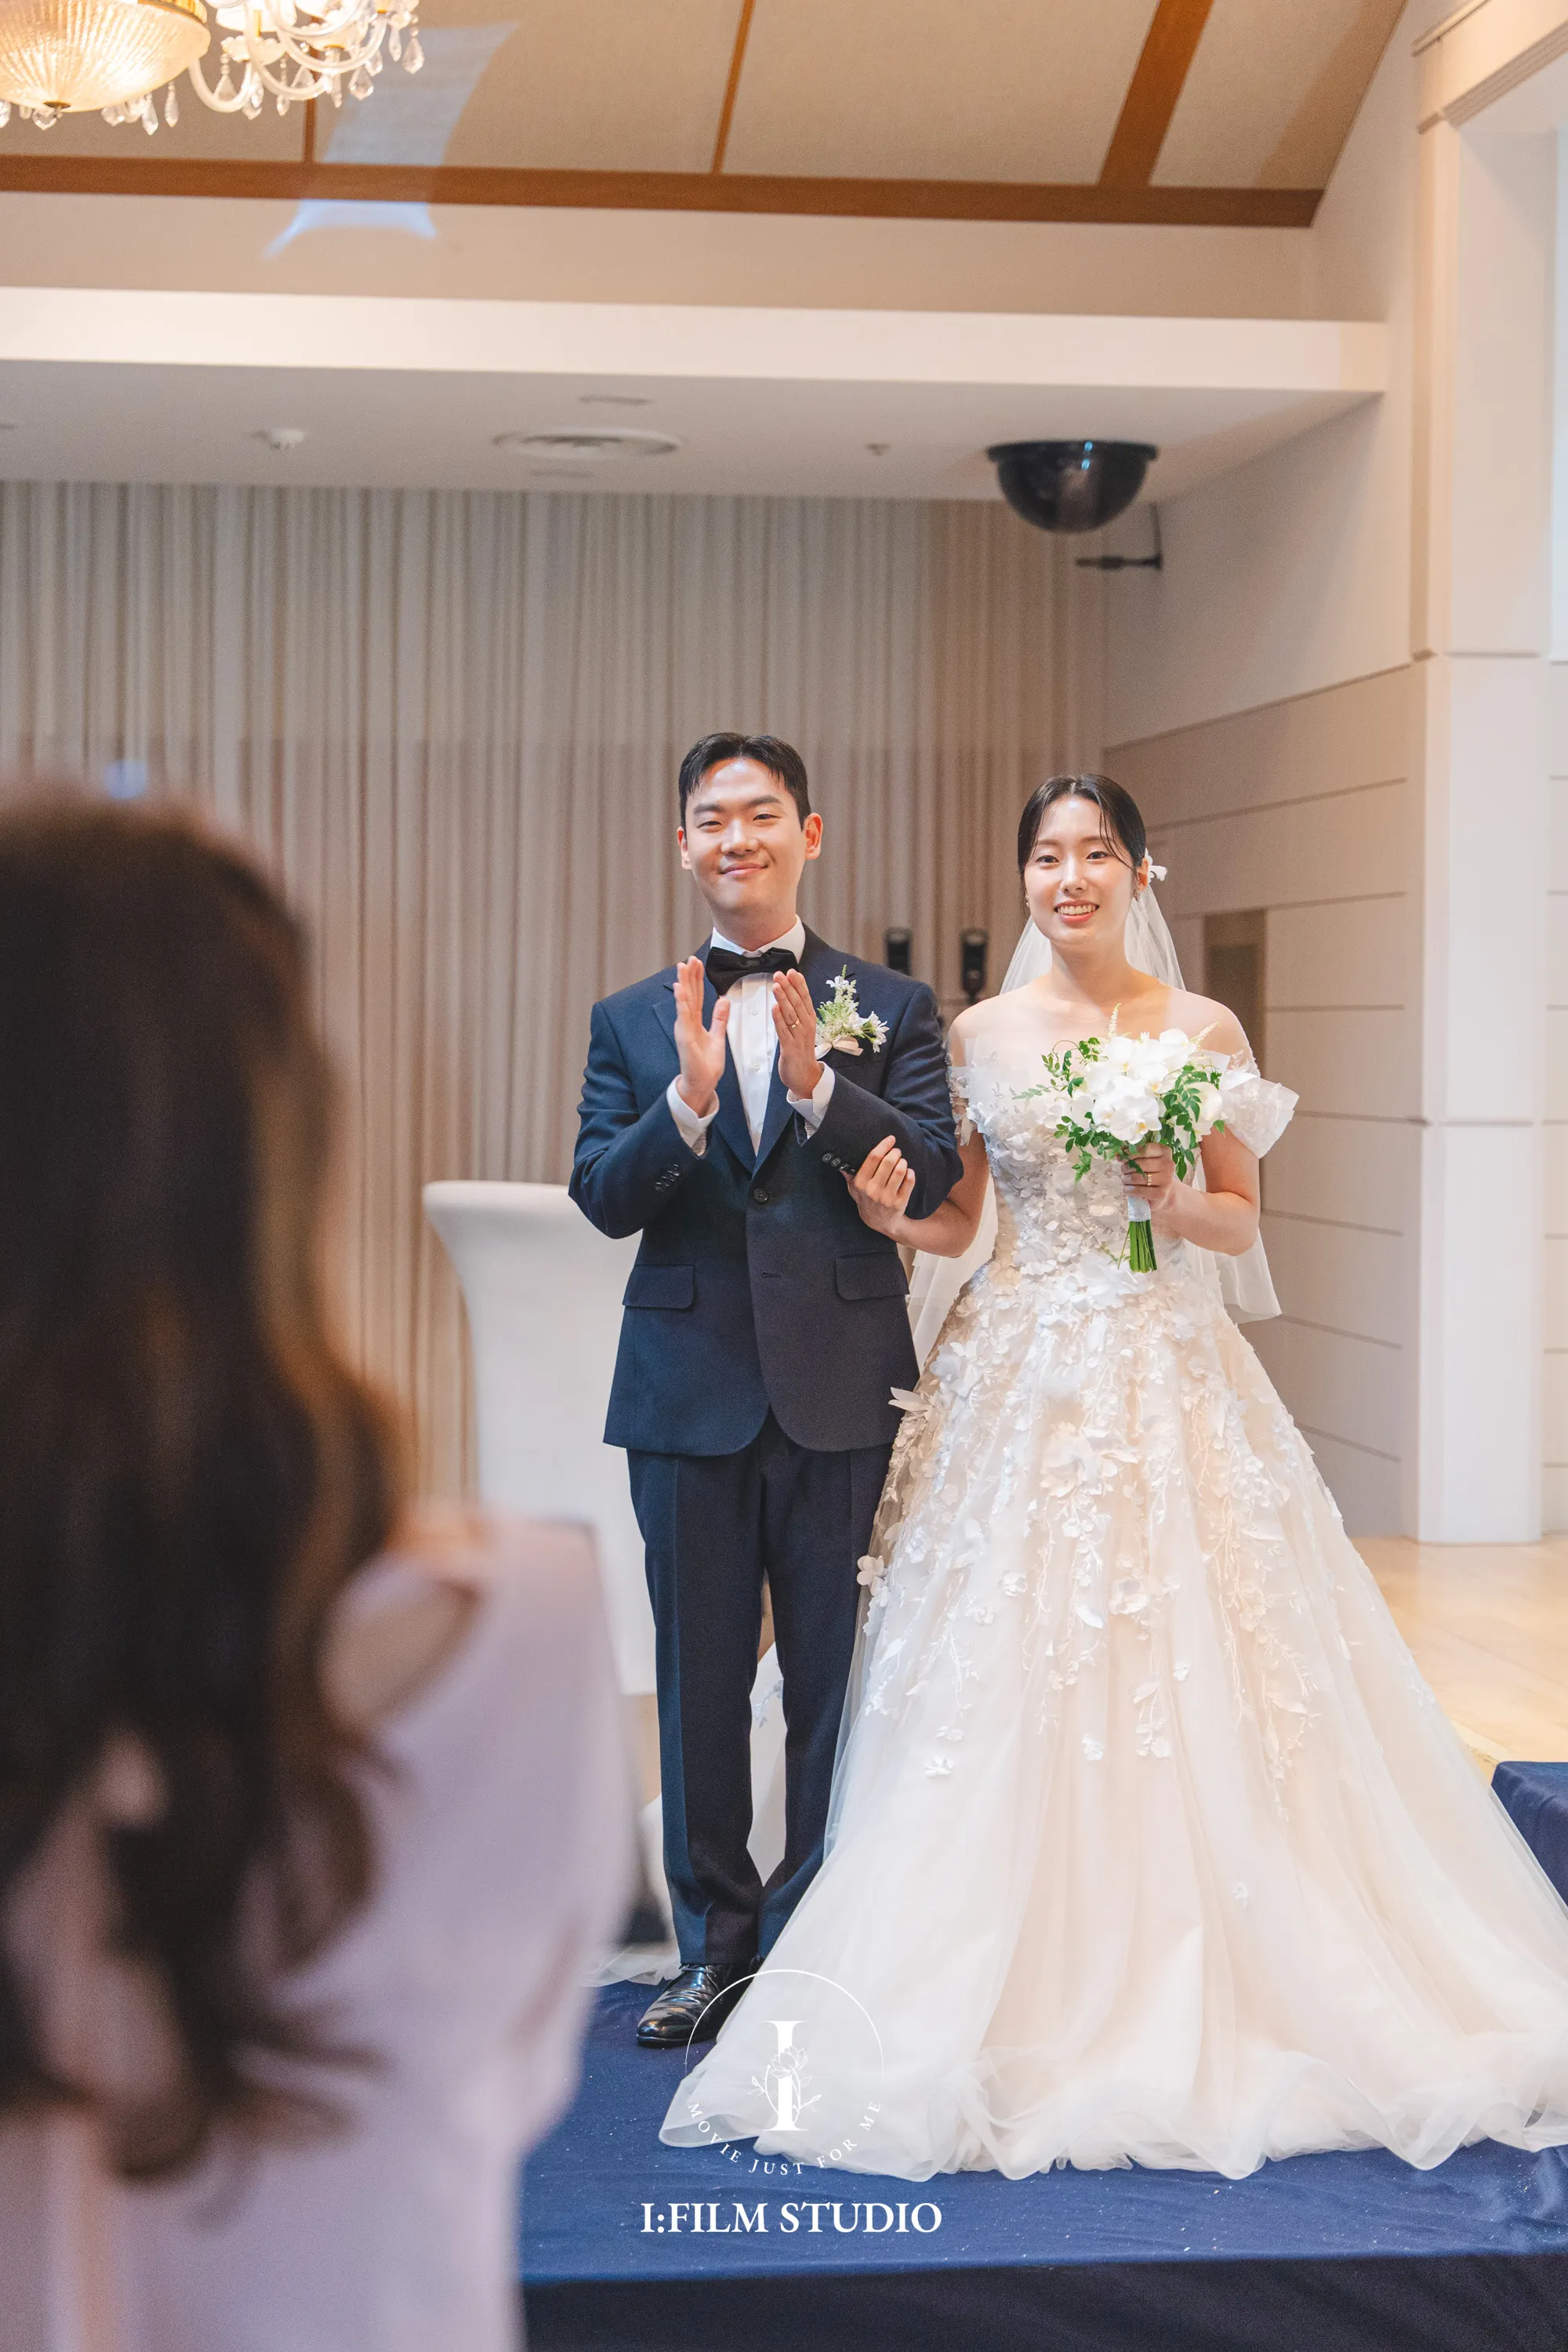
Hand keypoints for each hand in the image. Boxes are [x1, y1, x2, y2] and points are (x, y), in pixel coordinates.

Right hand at [672, 954, 728, 1116]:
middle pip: (688, 995)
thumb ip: (719, 1018)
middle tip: (690, 958)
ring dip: (682, 983)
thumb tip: (723, 1000)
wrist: (702, 1083)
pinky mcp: (684, 1038)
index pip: (696, 996)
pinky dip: (681, 1002)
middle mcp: (687, 1023)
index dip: (696, 979)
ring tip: (682, 967)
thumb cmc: (706, 1064)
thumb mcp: (718, 1036)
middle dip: (689, 976)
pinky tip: (680, 988)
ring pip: (683, 1001)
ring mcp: (684, 1029)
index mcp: (694, 1022)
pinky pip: (683, 1016)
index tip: (697, 963)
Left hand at [772, 968, 824, 1098]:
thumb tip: (788, 994)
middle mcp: (806, 1026)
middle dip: (789, 987)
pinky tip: (775, 1008)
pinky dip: (779, 1019)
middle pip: (797, 1003)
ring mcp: (799, 1037)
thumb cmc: (801, 1051)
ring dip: (784, 999)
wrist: (805, 1076)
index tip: (792, 971)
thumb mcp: (802, 1029)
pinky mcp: (790, 1048)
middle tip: (781, 974)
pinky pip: (783, 1031)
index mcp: (809, 1020)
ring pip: (791, 1015)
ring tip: (777, 986)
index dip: (799, 984)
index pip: (805, 998)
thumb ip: (796, 1013)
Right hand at [846, 1136, 914, 1238]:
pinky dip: (910, 1173)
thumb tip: (839, 1160)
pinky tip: (907, 1172)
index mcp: (860, 1183)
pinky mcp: (900, 1202)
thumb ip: (848, 1174)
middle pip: (888, 1162)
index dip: (883, 1146)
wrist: (880, 1222)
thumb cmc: (866, 1200)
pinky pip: (909, 1181)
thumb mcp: (853, 1189)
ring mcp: (887, 1197)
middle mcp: (873, 1190)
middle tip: (897, 1151)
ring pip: (900, 1170)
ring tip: (901, 1161)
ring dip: (903, 1162)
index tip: (891, 1139)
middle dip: (895, 1152)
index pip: (873, 1158)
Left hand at [1122, 1144, 1179, 1222]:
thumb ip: (1134, 1154)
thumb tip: (1118, 1154)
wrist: (1164, 1192)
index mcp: (1164, 1151)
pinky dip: (1128, 1190)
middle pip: (1139, 1164)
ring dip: (1126, 1179)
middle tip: (1124, 1171)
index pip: (1144, 1149)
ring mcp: (1166, 1180)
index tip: (1121, 1158)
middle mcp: (1168, 1164)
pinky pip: (1137, 1190)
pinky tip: (1127, 1189)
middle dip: (1126, 1168)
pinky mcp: (1160, 1193)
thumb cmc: (1152, 1172)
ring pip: (1136, 1177)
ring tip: (1126, 1180)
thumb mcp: (1147, 1159)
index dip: (1130, 1153)